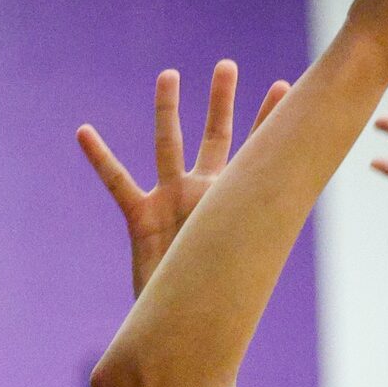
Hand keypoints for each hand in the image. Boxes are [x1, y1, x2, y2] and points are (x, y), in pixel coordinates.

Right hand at [78, 63, 290, 293]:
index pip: (259, 152)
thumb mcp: (252, 258)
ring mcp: (172, 200)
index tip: (284, 85)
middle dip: (221, 101)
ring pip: (167, 144)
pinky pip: (117, 182)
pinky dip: (100, 158)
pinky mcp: (141, 217)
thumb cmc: (224, 296)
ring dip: (166, 109)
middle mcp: (205, 193)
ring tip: (169, 73)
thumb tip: (303, 201)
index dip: (270, 120)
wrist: (188, 322)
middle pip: (214, 136)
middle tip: (227, 64)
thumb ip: (270, 232)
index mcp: (236, 200)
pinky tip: (84, 132)